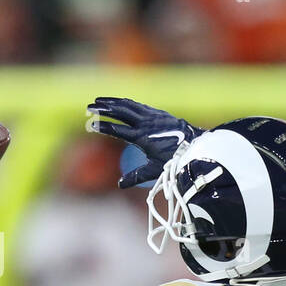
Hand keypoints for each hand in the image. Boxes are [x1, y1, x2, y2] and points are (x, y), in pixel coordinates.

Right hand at [87, 96, 205, 188]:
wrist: (196, 145)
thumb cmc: (175, 160)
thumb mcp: (155, 170)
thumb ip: (137, 176)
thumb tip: (120, 185)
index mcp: (142, 138)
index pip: (118, 130)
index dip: (104, 126)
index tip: (91, 125)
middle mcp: (146, 124)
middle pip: (120, 112)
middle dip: (103, 109)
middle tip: (88, 107)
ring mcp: (152, 116)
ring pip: (128, 105)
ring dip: (112, 102)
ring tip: (98, 100)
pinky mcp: (157, 113)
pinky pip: (137, 105)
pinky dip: (125, 103)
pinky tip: (118, 102)